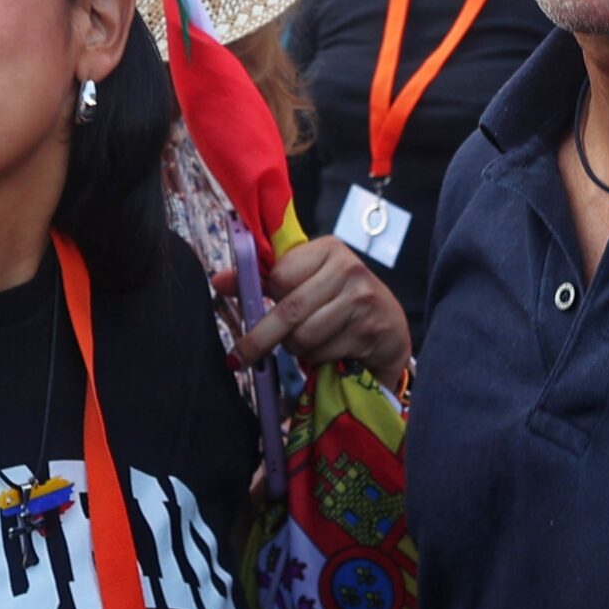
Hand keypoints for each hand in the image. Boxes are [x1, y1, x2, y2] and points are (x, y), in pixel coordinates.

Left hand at [228, 238, 412, 378]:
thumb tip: (218, 280)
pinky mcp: (371, 330)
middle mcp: (349, 268)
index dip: (268, 295)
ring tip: (306, 343)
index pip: (280, 275)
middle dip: (262, 339)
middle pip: (289, 310)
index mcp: (328, 248)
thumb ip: (262, 280)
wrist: (389, 328)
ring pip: (304, 336)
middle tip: (241, 357)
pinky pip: (324, 353)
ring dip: (296, 349)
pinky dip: (317, 359)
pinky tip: (329, 350)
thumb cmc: (339, 301)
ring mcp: (363, 299)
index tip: (266, 304)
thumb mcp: (305, 282)